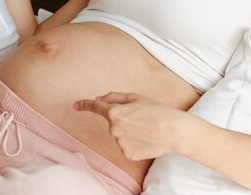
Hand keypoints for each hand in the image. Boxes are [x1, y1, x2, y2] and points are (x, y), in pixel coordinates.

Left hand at [73, 92, 188, 160]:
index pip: (95, 107)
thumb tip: (99, 99)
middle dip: (122, 118)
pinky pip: (126, 145)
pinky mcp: (127, 154)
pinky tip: (146, 139)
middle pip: (112, 121)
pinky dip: (134, 142)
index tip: (76, 105)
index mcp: (114, 112)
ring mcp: (120, 143)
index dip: (84, 104)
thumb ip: (114, 97)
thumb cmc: (156, 110)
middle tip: (141, 117)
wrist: (174, 131)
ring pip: (119, 134)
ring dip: (129, 131)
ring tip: (146, 128)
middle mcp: (113, 129)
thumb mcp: (135, 97)